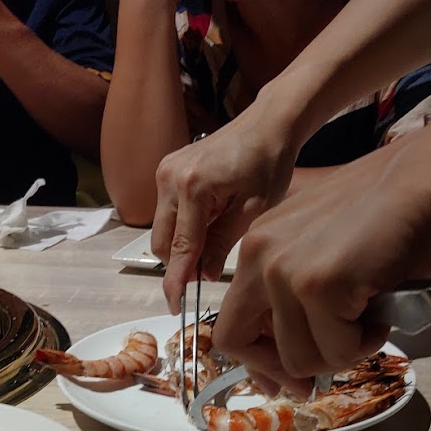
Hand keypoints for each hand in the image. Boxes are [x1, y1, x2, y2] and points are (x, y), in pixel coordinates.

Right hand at [150, 104, 299, 310]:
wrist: (267, 124)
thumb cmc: (269, 162)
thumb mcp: (254, 210)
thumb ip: (223, 244)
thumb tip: (202, 276)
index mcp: (193, 187)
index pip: (180, 248)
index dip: (176, 282)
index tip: (176, 306)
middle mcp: (170, 178)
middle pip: (161, 242)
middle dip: (178, 264)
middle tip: (204, 278)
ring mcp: (165, 171)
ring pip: (162, 229)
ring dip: (182, 245)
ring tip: (215, 241)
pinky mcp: (167, 169)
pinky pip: (167, 211)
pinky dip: (183, 226)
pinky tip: (210, 223)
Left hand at [212, 135, 430, 396]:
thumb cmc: (393, 216)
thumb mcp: (324, 248)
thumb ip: (296, 295)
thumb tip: (290, 361)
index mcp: (258, 244)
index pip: (230, 320)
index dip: (257, 359)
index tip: (286, 375)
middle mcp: (259, 254)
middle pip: (237, 343)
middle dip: (280, 369)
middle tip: (315, 381)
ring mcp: (284, 269)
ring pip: (297, 357)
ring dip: (340, 353)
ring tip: (371, 320)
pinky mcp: (318, 285)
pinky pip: (336, 350)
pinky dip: (366, 343)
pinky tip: (384, 312)